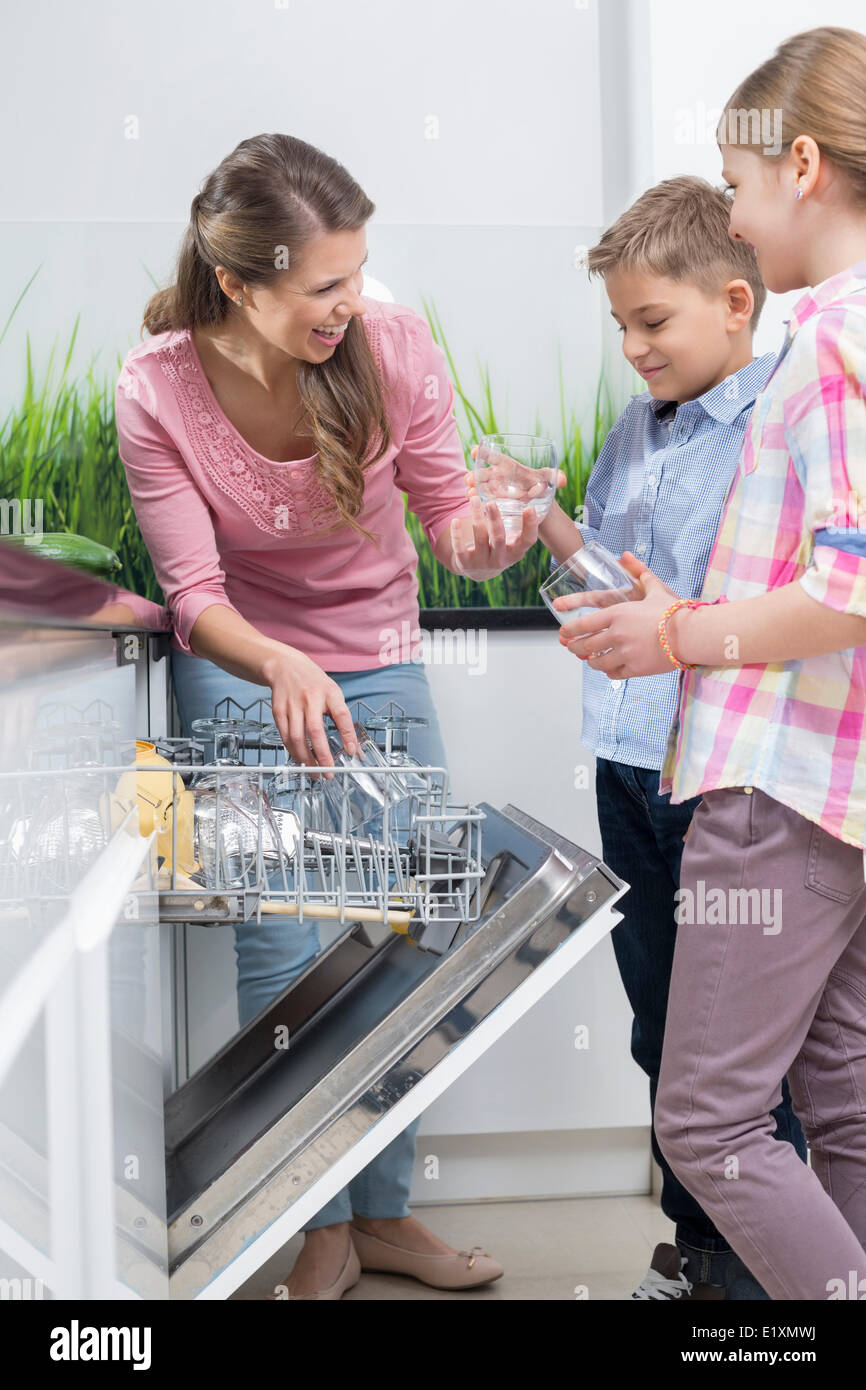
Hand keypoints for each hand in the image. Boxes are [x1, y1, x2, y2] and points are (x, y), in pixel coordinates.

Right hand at [262, 647, 356, 771]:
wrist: (285, 667)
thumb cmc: (313, 683)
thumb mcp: (332, 692)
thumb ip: (341, 716)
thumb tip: (351, 745)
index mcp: (329, 692)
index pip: (341, 715)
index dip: (347, 734)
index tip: (351, 752)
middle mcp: (310, 698)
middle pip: (315, 730)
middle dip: (322, 755)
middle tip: (329, 772)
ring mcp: (292, 704)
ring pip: (296, 737)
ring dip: (305, 758)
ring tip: (314, 771)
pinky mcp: (278, 711)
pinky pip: (284, 736)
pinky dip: (292, 751)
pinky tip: (300, 759)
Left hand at [449, 492, 539, 578]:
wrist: (480, 569)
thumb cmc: (500, 546)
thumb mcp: (512, 539)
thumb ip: (518, 522)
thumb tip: (525, 490)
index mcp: (516, 552)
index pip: (528, 540)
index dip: (530, 525)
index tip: (530, 508)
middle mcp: (500, 559)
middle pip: (499, 538)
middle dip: (495, 519)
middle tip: (491, 502)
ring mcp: (482, 562)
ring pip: (479, 538)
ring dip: (476, 517)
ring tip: (474, 499)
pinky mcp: (465, 563)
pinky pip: (459, 548)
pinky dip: (456, 534)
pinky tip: (455, 520)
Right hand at [467, 447, 567, 497]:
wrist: (535, 502)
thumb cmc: (538, 485)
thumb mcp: (545, 480)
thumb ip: (554, 477)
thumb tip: (563, 481)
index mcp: (506, 464)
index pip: (491, 455)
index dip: (482, 451)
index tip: (475, 451)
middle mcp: (496, 475)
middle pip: (481, 472)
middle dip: (473, 474)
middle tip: (471, 479)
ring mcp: (491, 488)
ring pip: (477, 485)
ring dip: (472, 487)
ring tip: (470, 492)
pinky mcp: (490, 501)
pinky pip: (479, 498)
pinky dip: (474, 499)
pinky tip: (472, 501)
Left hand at [557, 553, 683, 677]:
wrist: (693, 634)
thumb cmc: (675, 611)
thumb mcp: (655, 589)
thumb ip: (639, 573)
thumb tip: (626, 556)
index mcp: (617, 614)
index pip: (583, 625)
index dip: (569, 632)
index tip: (563, 634)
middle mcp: (617, 634)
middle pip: (586, 646)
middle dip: (575, 648)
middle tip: (572, 648)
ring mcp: (625, 653)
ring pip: (598, 662)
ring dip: (591, 662)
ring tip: (589, 660)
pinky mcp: (636, 669)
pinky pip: (614, 673)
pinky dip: (608, 672)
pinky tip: (608, 669)